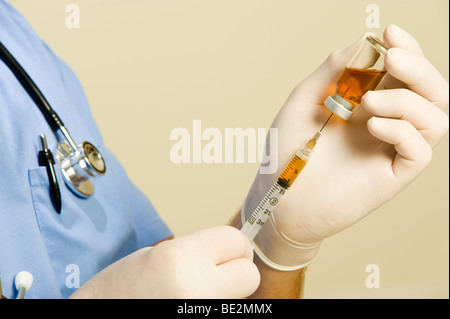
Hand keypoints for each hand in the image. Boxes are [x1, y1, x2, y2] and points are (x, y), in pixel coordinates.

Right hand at [70, 226, 259, 297]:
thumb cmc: (119, 290)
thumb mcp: (157, 255)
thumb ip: (197, 252)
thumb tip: (230, 255)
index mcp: (181, 259)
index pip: (236, 241)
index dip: (232, 245)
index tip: (226, 251)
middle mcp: (197, 289)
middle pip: (250, 275)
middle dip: (236, 272)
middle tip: (216, 274)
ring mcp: (203, 316)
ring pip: (239, 299)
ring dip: (224, 293)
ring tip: (192, 294)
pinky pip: (223, 312)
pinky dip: (213, 308)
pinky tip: (187, 306)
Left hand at [245, 25, 447, 255]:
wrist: (277, 198)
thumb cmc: (286, 152)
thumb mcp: (302, 103)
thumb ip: (330, 72)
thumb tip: (361, 43)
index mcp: (368, 106)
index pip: (404, 73)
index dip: (407, 49)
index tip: (390, 32)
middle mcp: (385, 125)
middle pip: (431, 91)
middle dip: (419, 67)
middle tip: (393, 57)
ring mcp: (389, 151)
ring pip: (434, 117)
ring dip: (407, 99)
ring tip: (367, 102)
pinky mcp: (391, 177)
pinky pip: (420, 150)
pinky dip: (402, 130)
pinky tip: (372, 125)